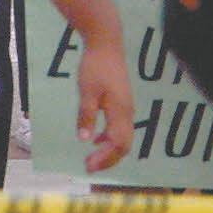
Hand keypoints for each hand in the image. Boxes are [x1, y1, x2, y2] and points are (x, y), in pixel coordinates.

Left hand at [75, 29, 133, 172]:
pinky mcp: (122, 103)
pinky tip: (96, 138)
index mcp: (120, 112)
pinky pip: (120, 128)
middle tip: (90, 166)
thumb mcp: (87, 91)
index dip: (105, 158)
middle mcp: (127, 114)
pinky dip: (110, 137)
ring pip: (123, 137)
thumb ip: (86, 115)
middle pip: (123, 145)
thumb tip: (85, 139)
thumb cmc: (95, 67)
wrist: (107, 46)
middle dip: (108, 158)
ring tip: (93, 157)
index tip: (89, 166)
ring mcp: (127, 108)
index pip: (117, 144)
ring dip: (109, 150)